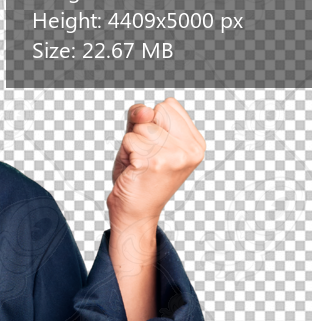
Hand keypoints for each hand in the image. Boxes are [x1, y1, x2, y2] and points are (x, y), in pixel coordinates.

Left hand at [106, 97, 205, 229]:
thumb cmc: (138, 177)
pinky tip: (134, 171)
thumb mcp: (142, 140)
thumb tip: (145, 111)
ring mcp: (175, 156)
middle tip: (144, 159)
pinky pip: (129, 139)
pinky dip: (125, 154)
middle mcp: (191, 150)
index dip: (152, 122)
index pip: (168, 106)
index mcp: (196, 143)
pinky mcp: (155, 163)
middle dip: (142, 132)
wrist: (134, 214)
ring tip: (139, 166)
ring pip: (141, 127)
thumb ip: (142, 117)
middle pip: (156, 112)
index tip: (154, 149)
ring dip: (132, 145)